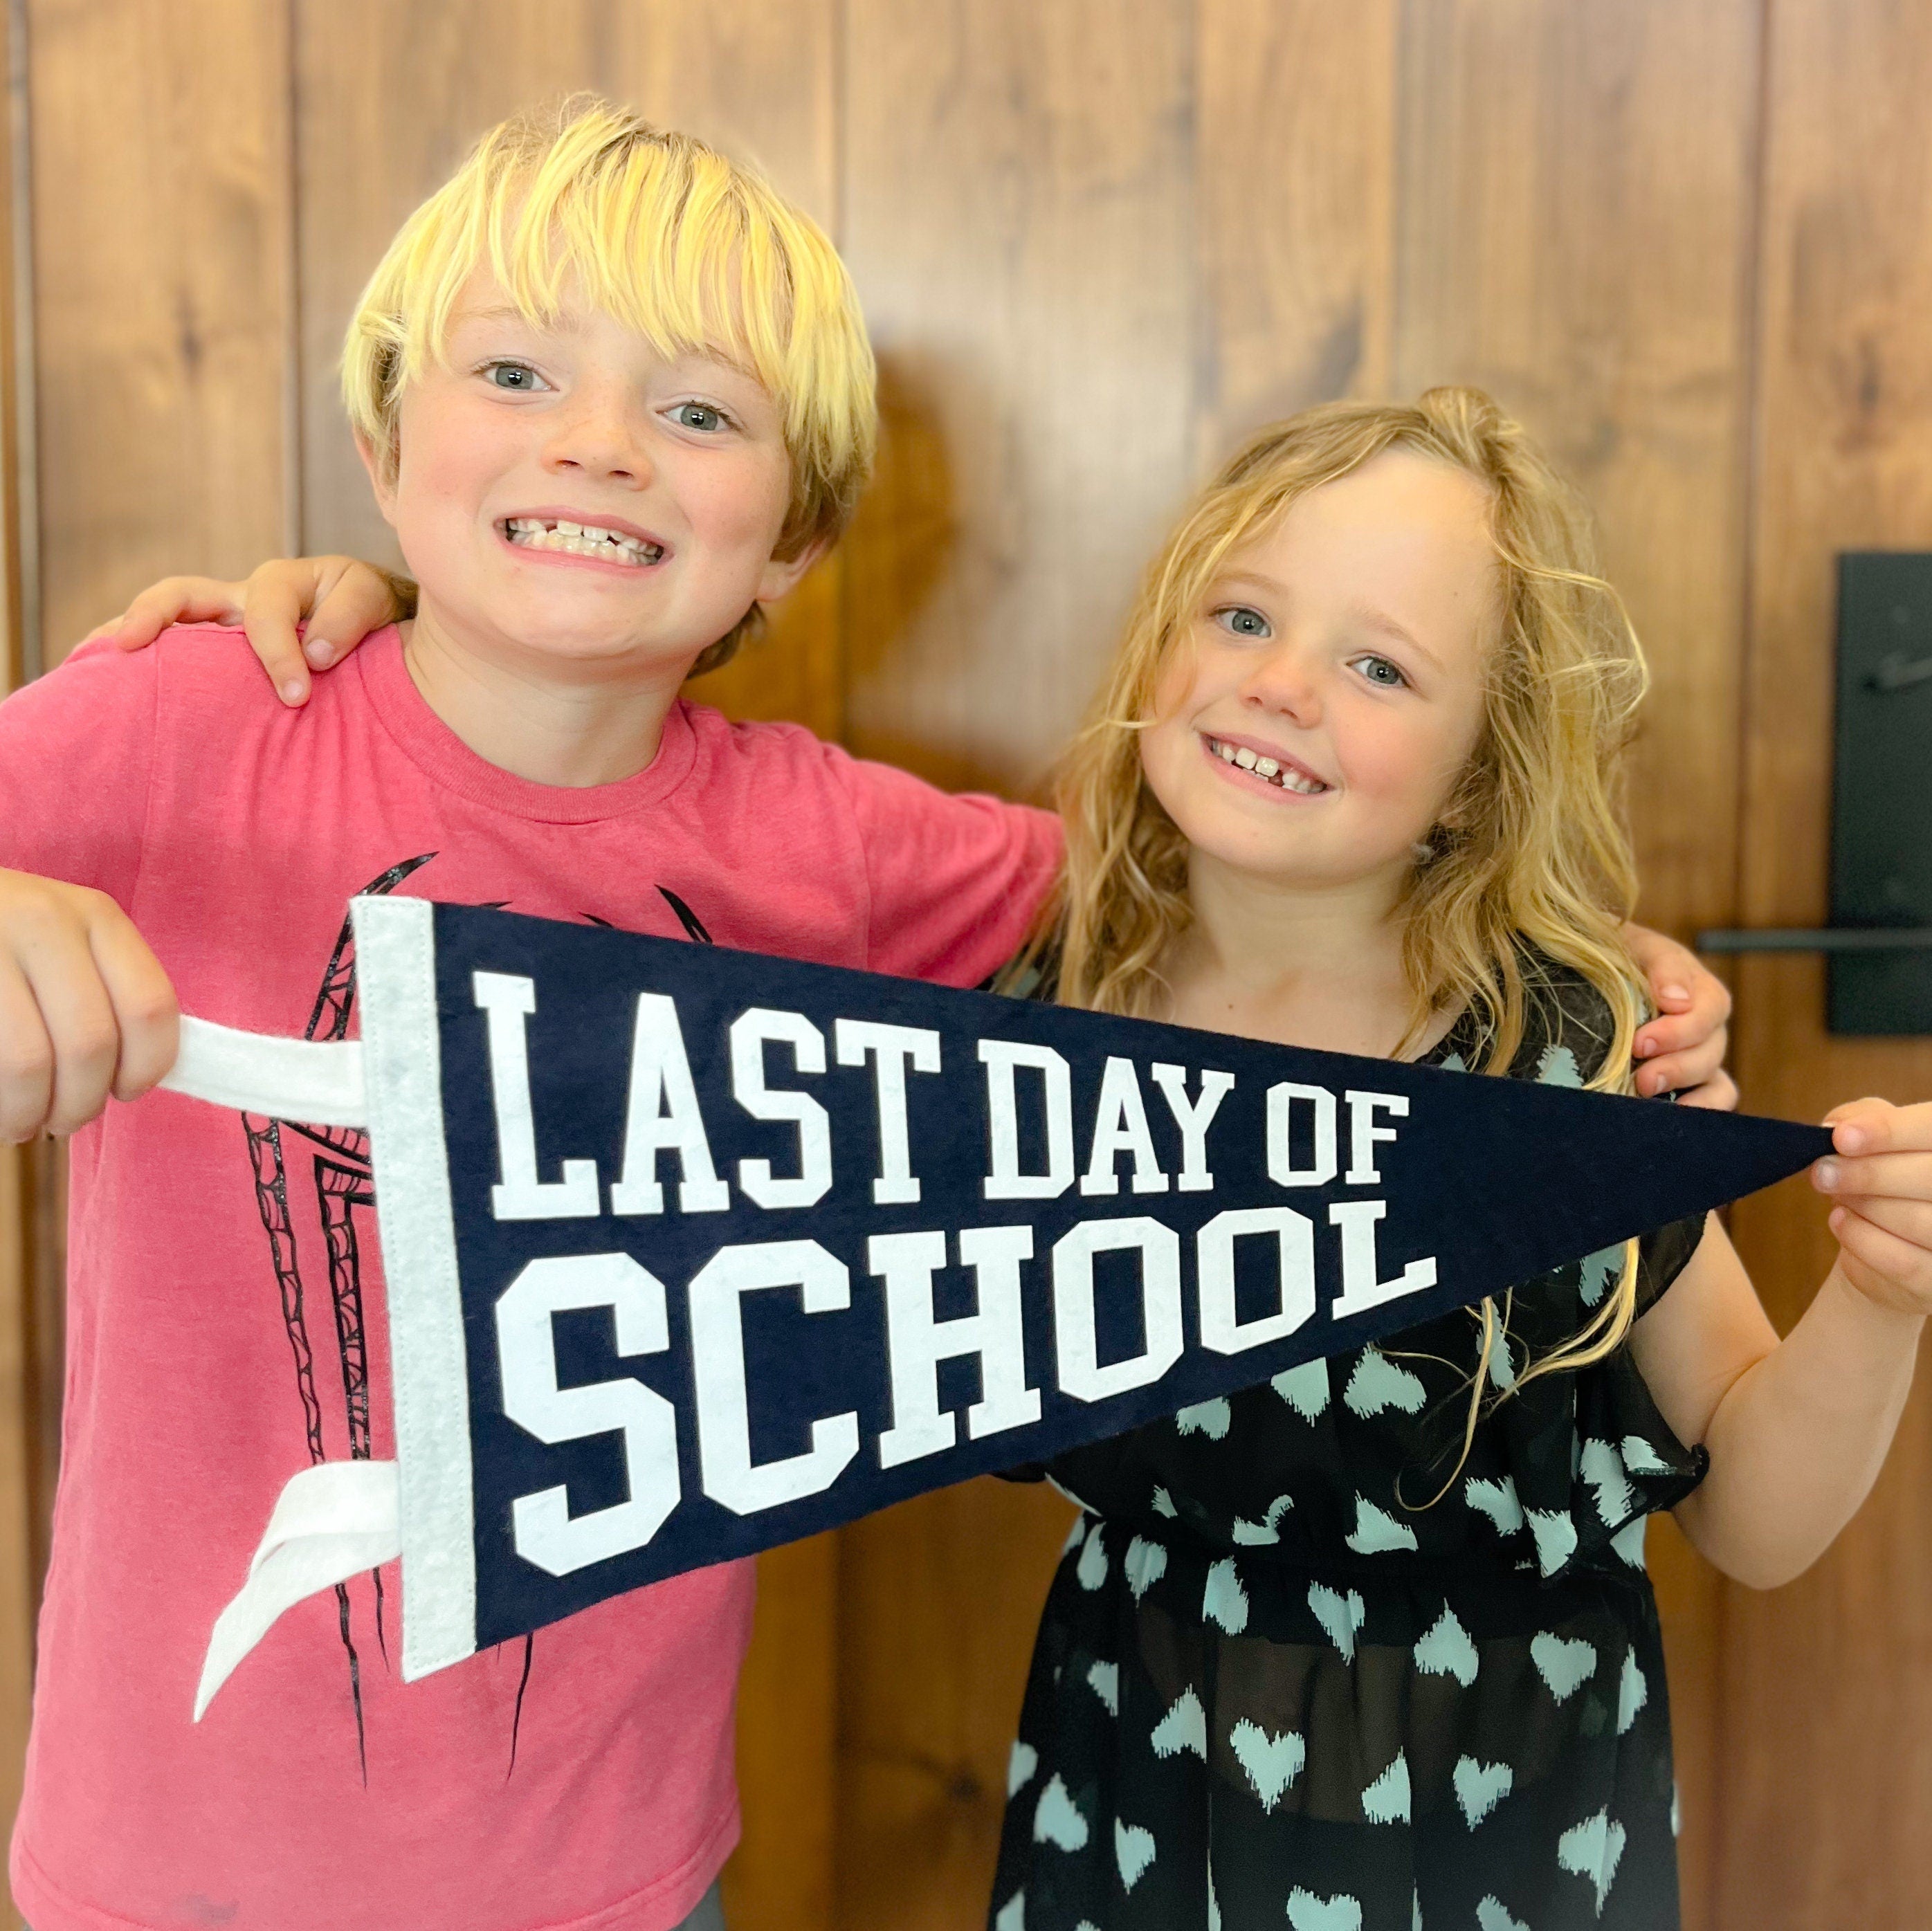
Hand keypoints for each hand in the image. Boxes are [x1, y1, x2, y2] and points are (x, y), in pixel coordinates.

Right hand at [0, 868, 177, 1140]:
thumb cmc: (9, 940)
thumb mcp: (67, 944)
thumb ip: (106, 997)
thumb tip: (139, 1078)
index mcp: (98, 917)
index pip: (150, 1007)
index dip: (146, 1067)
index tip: (126, 1092)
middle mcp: (47, 922)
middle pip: (91, 1043)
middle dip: (81, 1102)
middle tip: (64, 1120)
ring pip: (31, 1061)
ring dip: (31, 1111)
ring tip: (22, 1123)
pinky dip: (0, 1100)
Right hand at [87, 557, 413, 706]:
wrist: (379, 622)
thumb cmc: (370, 611)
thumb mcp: (372, 599)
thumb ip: (349, 619)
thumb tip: (316, 657)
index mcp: (281, 583)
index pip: (266, 609)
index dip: (278, 649)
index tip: (297, 693)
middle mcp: (240, 598)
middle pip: (181, 595)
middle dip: (152, 614)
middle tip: (128, 645)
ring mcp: (221, 625)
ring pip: (163, 623)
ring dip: (125, 637)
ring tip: (86, 665)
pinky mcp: (216, 655)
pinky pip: (170, 652)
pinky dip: (137, 665)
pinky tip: (103, 687)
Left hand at [1623, 922, 1735, 1106]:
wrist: (1594, 971)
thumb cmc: (1618, 956)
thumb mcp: (1639, 947)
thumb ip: (1662, 967)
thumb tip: (1677, 1001)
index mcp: (1699, 989)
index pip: (1709, 1010)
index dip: (1679, 1031)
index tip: (1641, 1043)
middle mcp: (1706, 1026)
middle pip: (1710, 1051)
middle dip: (1676, 1067)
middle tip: (1641, 1078)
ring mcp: (1700, 1056)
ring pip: (1714, 1079)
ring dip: (1684, 1089)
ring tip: (1646, 1094)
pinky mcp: (1690, 1082)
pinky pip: (1715, 1098)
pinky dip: (1702, 1110)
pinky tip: (1670, 1117)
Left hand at [1813, 1099, 1931, 1315]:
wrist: (1886, 1240)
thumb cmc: (1881, 1176)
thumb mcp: (1867, 1135)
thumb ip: (1856, 1119)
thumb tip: (1839, 1128)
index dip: (1890, 1132)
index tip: (1841, 1139)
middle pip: (1928, 1177)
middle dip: (1867, 1173)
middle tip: (1823, 1173)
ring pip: (1917, 1221)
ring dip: (1864, 1206)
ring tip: (1838, 1196)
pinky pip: (1903, 1263)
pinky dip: (1861, 1239)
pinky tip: (1841, 1222)